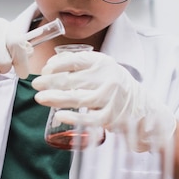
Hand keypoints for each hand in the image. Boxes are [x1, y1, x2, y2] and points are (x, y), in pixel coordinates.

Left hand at [32, 51, 175, 149]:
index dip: (55, 65)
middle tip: (35, 85)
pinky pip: (88, 118)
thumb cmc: (115, 86)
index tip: (44, 71)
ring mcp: (110, 98)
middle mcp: (108, 77)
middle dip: (50, 82)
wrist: (142, 107)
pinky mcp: (110, 117)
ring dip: (56, 98)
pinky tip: (59, 115)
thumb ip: (80, 64)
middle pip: (72, 79)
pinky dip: (73, 117)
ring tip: (40, 98)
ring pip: (77, 98)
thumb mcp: (102, 68)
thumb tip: (51, 64)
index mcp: (103, 62)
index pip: (74, 60)